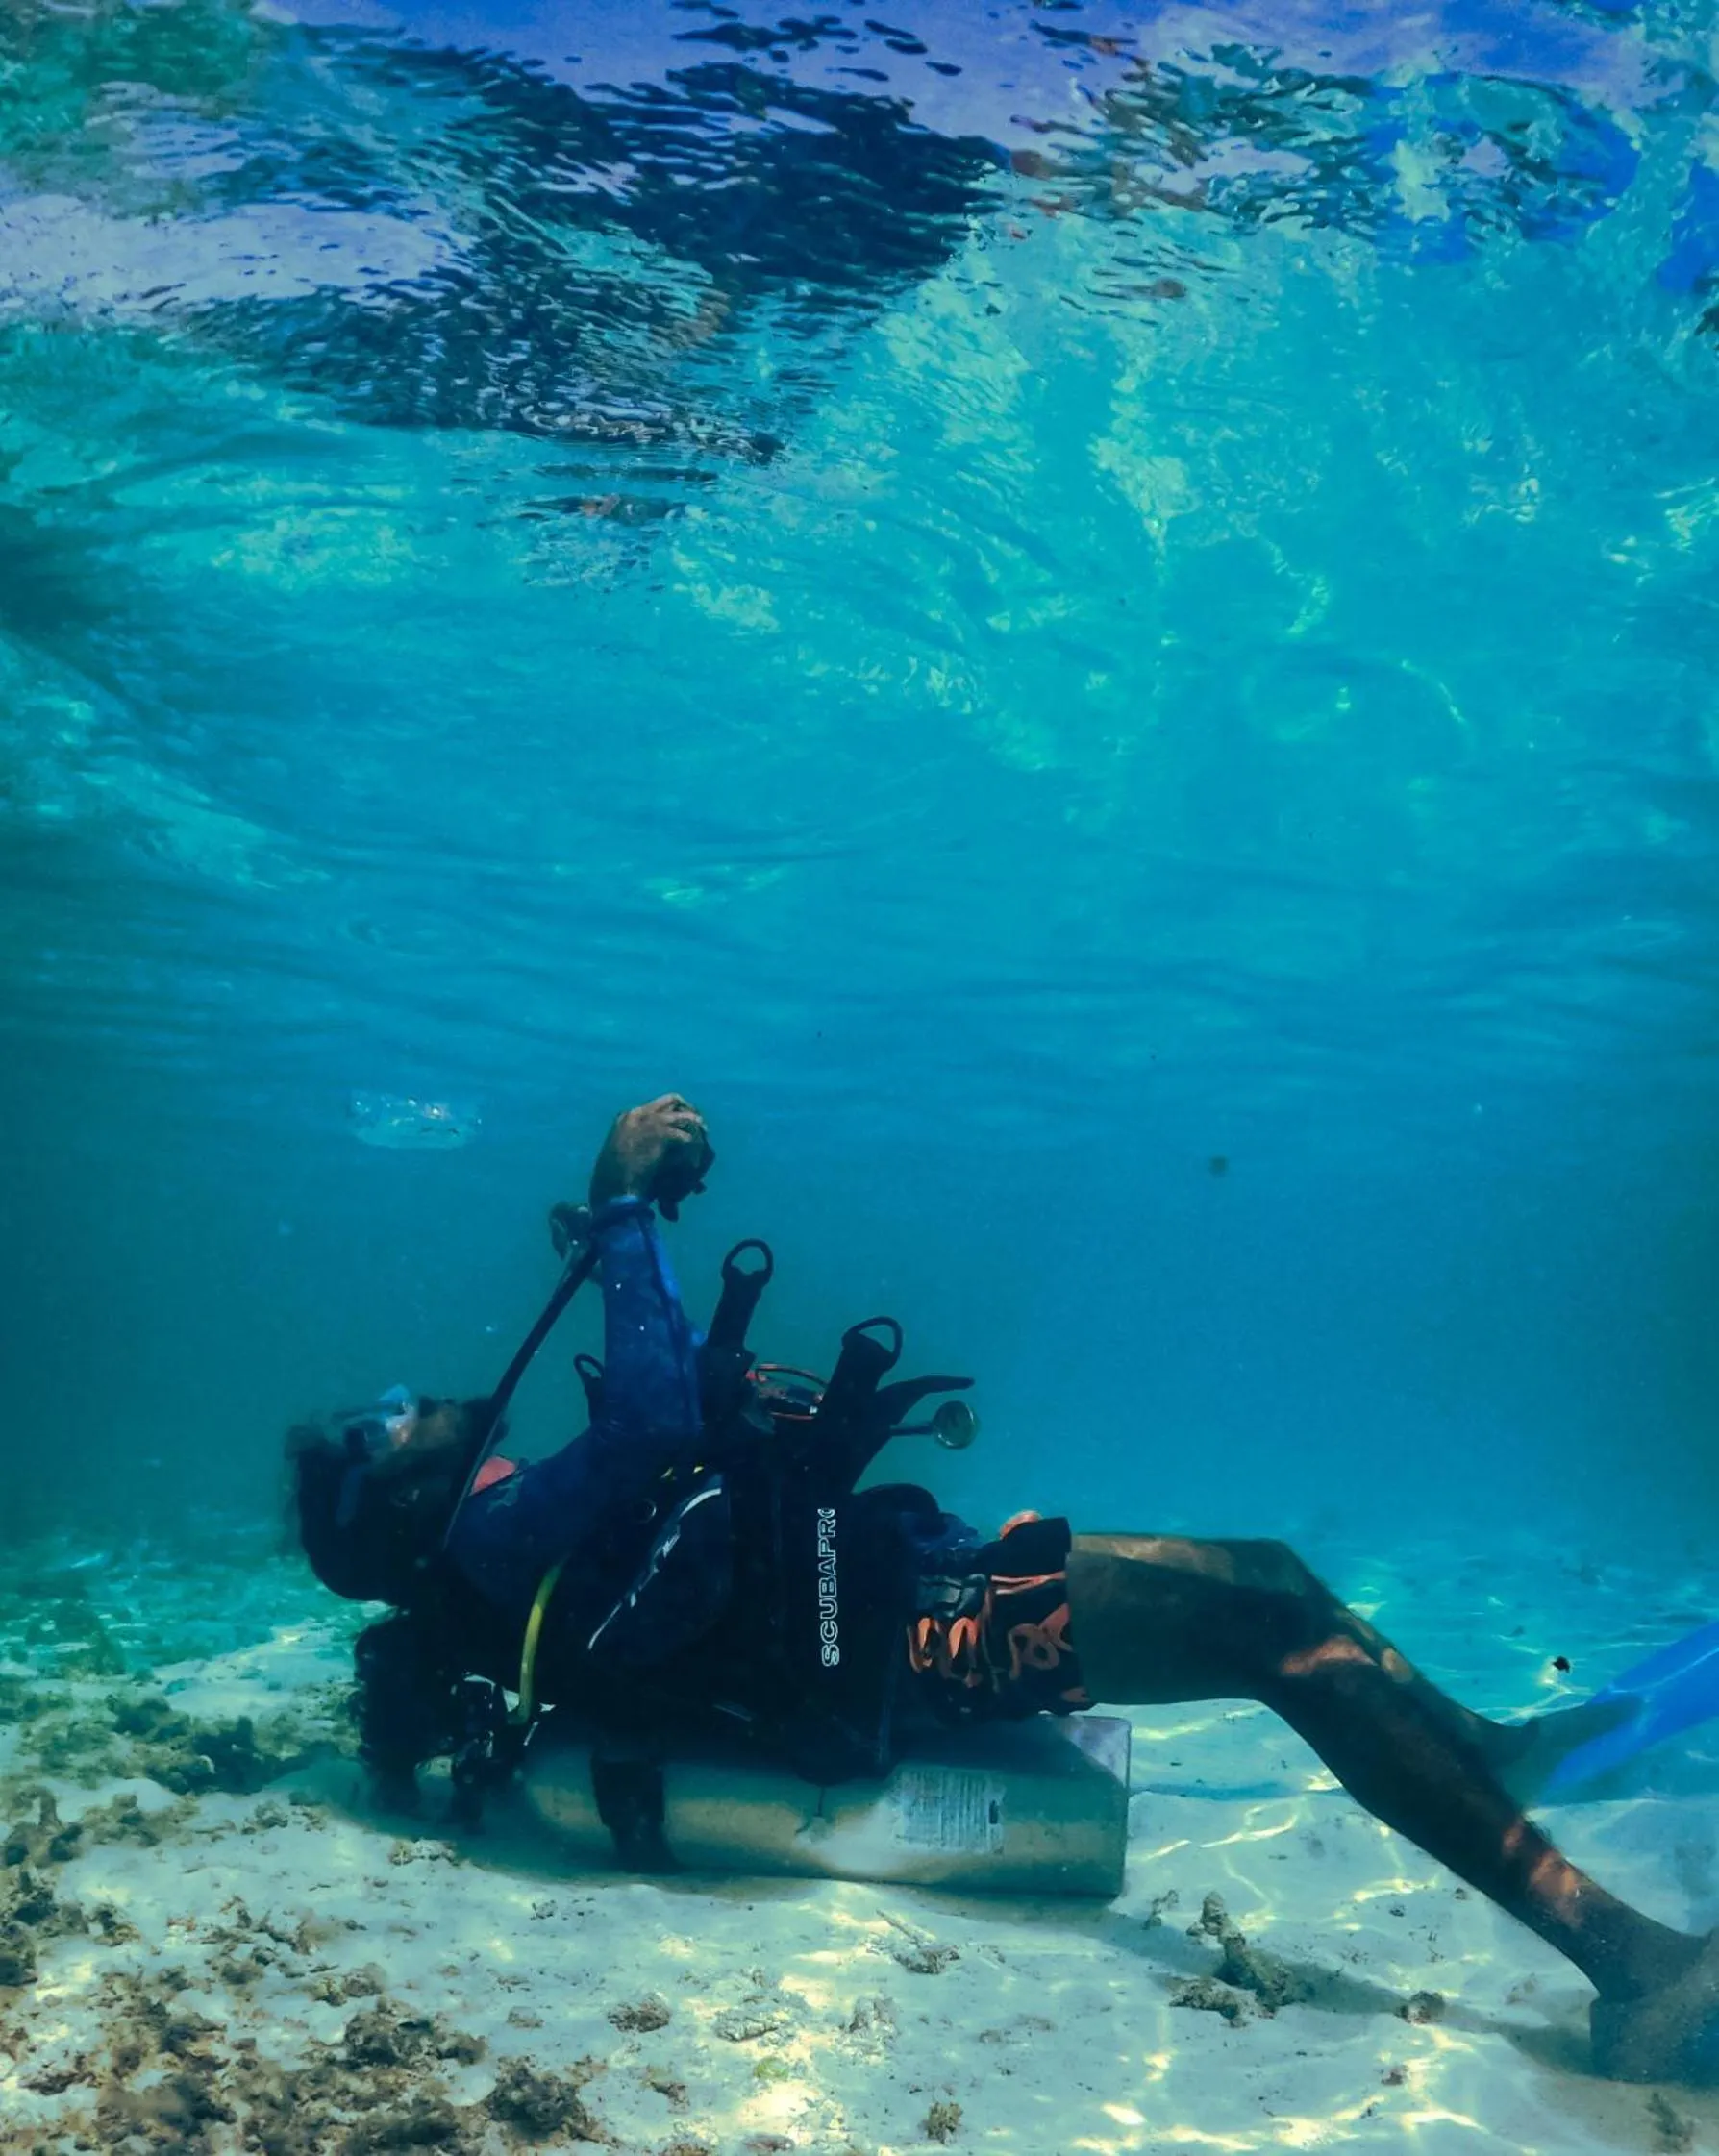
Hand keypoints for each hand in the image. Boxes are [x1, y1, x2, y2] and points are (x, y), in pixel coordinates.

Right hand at [589, 1094, 714, 1219]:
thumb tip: (660, 1150)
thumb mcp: (624, 1155)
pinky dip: (694, 1150)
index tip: (683, 1123)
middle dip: (688, 1111)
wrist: (614, 1187)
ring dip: (696, 1128)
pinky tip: (695, 1163)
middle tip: (699, 1126)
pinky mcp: (661, 1134)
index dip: (673, 1113)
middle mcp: (638, 1113)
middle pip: (673, 1100)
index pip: (657, 1105)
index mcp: (627, 1117)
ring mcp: (650, 1121)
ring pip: (684, 1116)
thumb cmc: (615, 1178)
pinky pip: (687, 1137)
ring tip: (703, 1141)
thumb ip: (641, 1146)